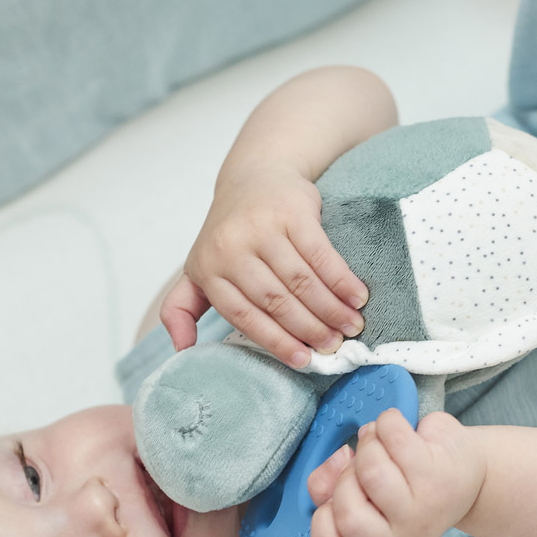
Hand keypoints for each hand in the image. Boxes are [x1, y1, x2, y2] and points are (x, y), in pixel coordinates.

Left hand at [159, 165, 367, 367]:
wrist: (253, 176)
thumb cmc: (229, 236)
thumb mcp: (197, 269)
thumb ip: (182, 308)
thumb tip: (180, 349)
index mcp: (208, 270)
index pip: (244, 315)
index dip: (276, 341)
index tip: (302, 360)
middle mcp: (231, 248)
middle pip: (276, 300)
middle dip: (309, 329)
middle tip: (333, 346)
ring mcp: (262, 227)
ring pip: (301, 281)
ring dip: (330, 309)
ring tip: (350, 327)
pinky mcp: (293, 211)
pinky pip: (322, 255)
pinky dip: (342, 280)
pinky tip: (357, 297)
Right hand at [307, 410, 486, 536]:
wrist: (467, 474)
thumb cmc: (407, 483)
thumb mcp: (362, 496)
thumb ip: (329, 487)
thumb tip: (338, 459)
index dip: (324, 518)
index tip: (336, 497)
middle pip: (348, 513)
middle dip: (345, 477)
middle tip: (362, 464)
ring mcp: (422, 514)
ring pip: (370, 472)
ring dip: (368, 445)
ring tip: (380, 441)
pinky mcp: (437, 479)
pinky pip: (394, 439)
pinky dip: (388, 422)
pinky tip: (396, 425)